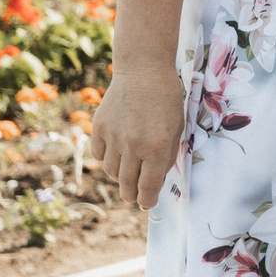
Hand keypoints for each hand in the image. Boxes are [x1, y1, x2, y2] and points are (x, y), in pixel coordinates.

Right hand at [89, 63, 184, 210]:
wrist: (143, 71)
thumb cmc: (167, 100)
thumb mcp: (177, 128)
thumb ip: (166, 156)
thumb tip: (156, 181)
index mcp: (157, 147)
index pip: (148, 186)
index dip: (147, 200)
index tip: (147, 205)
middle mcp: (132, 145)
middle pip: (127, 184)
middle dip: (132, 195)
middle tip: (135, 198)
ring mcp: (113, 137)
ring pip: (112, 172)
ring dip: (121, 177)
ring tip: (129, 171)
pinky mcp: (99, 129)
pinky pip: (100, 156)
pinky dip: (108, 160)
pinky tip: (117, 154)